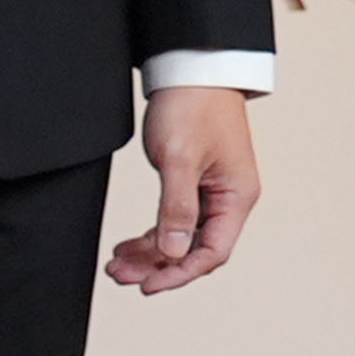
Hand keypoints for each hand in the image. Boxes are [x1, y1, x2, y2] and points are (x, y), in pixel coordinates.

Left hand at [111, 86, 262, 293]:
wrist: (192, 70)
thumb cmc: (192, 106)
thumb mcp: (179, 159)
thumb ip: (175, 207)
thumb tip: (172, 252)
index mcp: (237, 198)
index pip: (211, 252)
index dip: (179, 273)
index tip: (147, 285)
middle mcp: (229, 199)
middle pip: (194, 249)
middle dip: (158, 266)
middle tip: (120, 275)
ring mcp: (212, 192)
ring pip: (181, 237)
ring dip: (151, 253)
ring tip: (117, 264)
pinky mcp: (195, 183)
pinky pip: (175, 220)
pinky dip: (152, 233)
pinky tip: (129, 244)